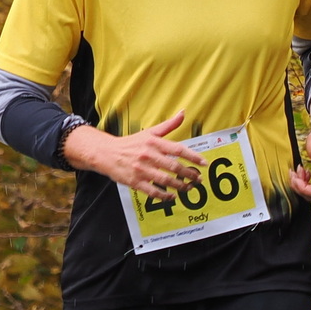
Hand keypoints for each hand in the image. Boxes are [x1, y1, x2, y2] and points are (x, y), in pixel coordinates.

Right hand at [63, 112, 202, 196]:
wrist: (106, 153)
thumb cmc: (131, 143)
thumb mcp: (149, 132)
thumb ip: (168, 125)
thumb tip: (183, 113)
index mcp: (153, 142)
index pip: (178, 150)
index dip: (193, 157)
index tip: (203, 164)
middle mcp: (148, 155)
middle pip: (174, 167)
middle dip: (189, 175)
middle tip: (199, 179)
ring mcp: (141, 170)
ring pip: (165, 180)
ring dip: (180, 186)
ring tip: (189, 188)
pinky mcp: (135, 182)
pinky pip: (153, 191)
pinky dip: (164, 196)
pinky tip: (172, 196)